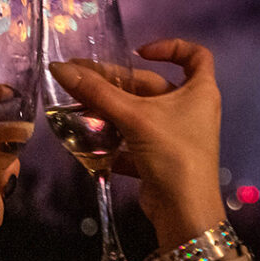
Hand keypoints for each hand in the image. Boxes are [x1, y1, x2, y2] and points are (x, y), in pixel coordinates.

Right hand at [50, 38, 225, 249]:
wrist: (184, 213)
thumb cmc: (172, 153)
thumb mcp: (134, 117)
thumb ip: (97, 92)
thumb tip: (59, 67)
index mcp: (199, 91)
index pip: (195, 55)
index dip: (171, 47)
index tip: (140, 52)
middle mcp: (192, 109)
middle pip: (153, 86)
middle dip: (118, 83)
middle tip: (82, 80)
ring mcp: (178, 135)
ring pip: (141, 113)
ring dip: (112, 110)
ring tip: (79, 108)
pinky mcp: (163, 158)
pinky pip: (136, 139)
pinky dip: (116, 138)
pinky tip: (89, 139)